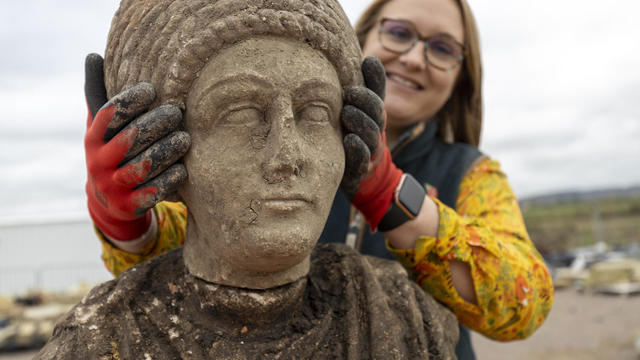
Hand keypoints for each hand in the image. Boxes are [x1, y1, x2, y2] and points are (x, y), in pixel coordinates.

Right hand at [84, 53, 190, 240]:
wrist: (109, 203)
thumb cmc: (112, 152)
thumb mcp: (101, 127)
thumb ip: (100, 94)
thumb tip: (94, 55)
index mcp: (93, 138)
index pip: (109, 115)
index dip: (130, 101)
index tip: (152, 89)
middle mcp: (99, 162)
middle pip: (129, 139)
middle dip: (155, 124)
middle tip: (176, 113)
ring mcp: (113, 186)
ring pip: (143, 166)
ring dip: (166, 151)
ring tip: (185, 138)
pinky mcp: (129, 206)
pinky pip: (152, 192)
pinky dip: (169, 180)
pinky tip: (183, 169)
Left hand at [340, 57, 402, 228]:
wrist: (363, 179)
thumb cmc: (354, 137)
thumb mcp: (357, 111)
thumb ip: (360, 88)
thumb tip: (365, 57)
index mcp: (373, 114)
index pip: (378, 93)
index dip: (376, 78)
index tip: (368, 62)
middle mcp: (375, 130)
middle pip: (377, 112)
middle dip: (366, 101)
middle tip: (351, 92)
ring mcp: (369, 151)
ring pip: (370, 135)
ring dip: (360, 122)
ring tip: (347, 112)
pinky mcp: (359, 170)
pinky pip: (360, 159)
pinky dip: (357, 149)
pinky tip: (350, 140)